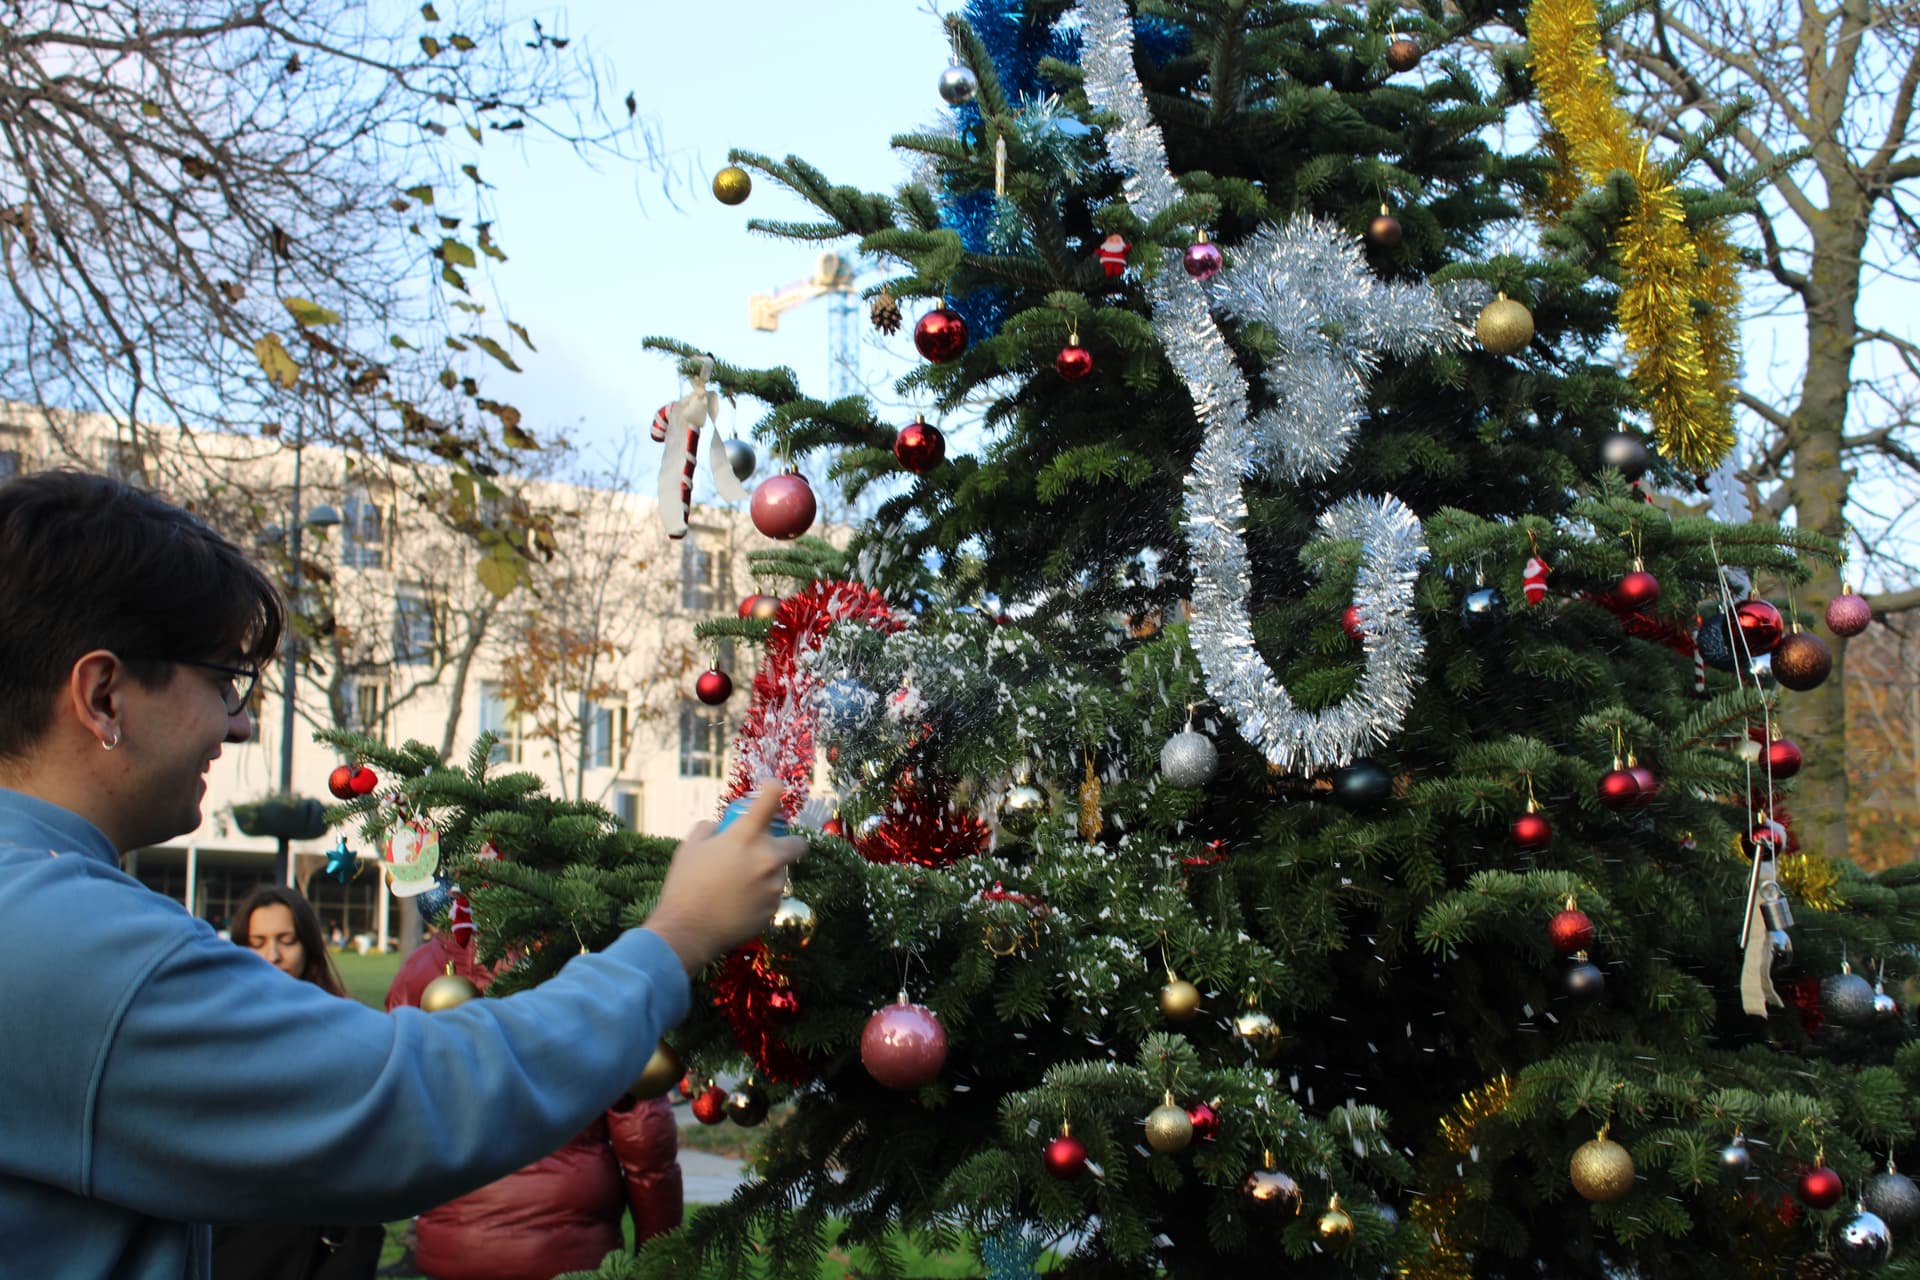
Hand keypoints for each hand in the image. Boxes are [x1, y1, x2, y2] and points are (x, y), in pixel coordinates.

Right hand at [645, 785, 806, 973]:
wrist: (687, 932)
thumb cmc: (684, 886)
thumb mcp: (689, 848)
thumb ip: (708, 829)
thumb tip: (718, 826)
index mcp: (745, 837)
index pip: (770, 800)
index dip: (773, 789)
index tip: (772, 788)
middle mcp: (767, 859)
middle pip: (798, 843)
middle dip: (788, 843)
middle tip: (768, 849)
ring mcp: (774, 886)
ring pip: (782, 872)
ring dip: (769, 873)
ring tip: (740, 885)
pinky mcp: (774, 909)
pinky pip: (773, 896)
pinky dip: (762, 895)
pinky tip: (739, 903)